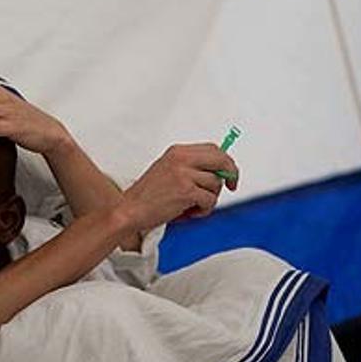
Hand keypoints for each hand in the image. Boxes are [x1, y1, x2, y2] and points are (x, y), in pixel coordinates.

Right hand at [120, 143, 238, 230]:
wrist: (129, 210)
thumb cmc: (147, 196)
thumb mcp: (168, 171)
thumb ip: (191, 167)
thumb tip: (220, 171)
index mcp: (178, 152)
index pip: (213, 149)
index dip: (225, 162)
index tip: (229, 174)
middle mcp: (182, 159)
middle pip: (221, 160)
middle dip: (231, 174)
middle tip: (231, 187)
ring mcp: (184, 174)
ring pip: (216, 184)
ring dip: (209, 199)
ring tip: (192, 206)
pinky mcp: (186, 191)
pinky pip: (210, 200)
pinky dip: (204, 210)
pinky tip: (189, 212)